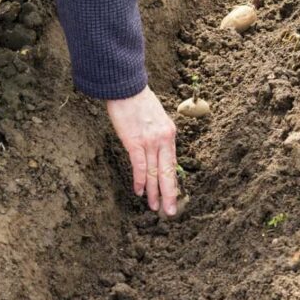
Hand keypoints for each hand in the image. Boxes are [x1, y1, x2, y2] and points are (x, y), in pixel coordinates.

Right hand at [106, 86, 177, 215]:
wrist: (126, 87)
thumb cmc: (137, 100)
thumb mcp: (155, 117)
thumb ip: (157, 134)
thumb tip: (154, 148)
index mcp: (169, 134)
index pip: (172, 164)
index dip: (172, 182)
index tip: (173, 195)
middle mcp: (163, 139)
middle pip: (168, 173)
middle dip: (169, 194)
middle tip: (170, 211)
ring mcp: (150, 142)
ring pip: (154, 173)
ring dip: (154, 192)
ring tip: (155, 207)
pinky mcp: (135, 142)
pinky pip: (139, 166)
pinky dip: (140, 181)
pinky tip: (140, 192)